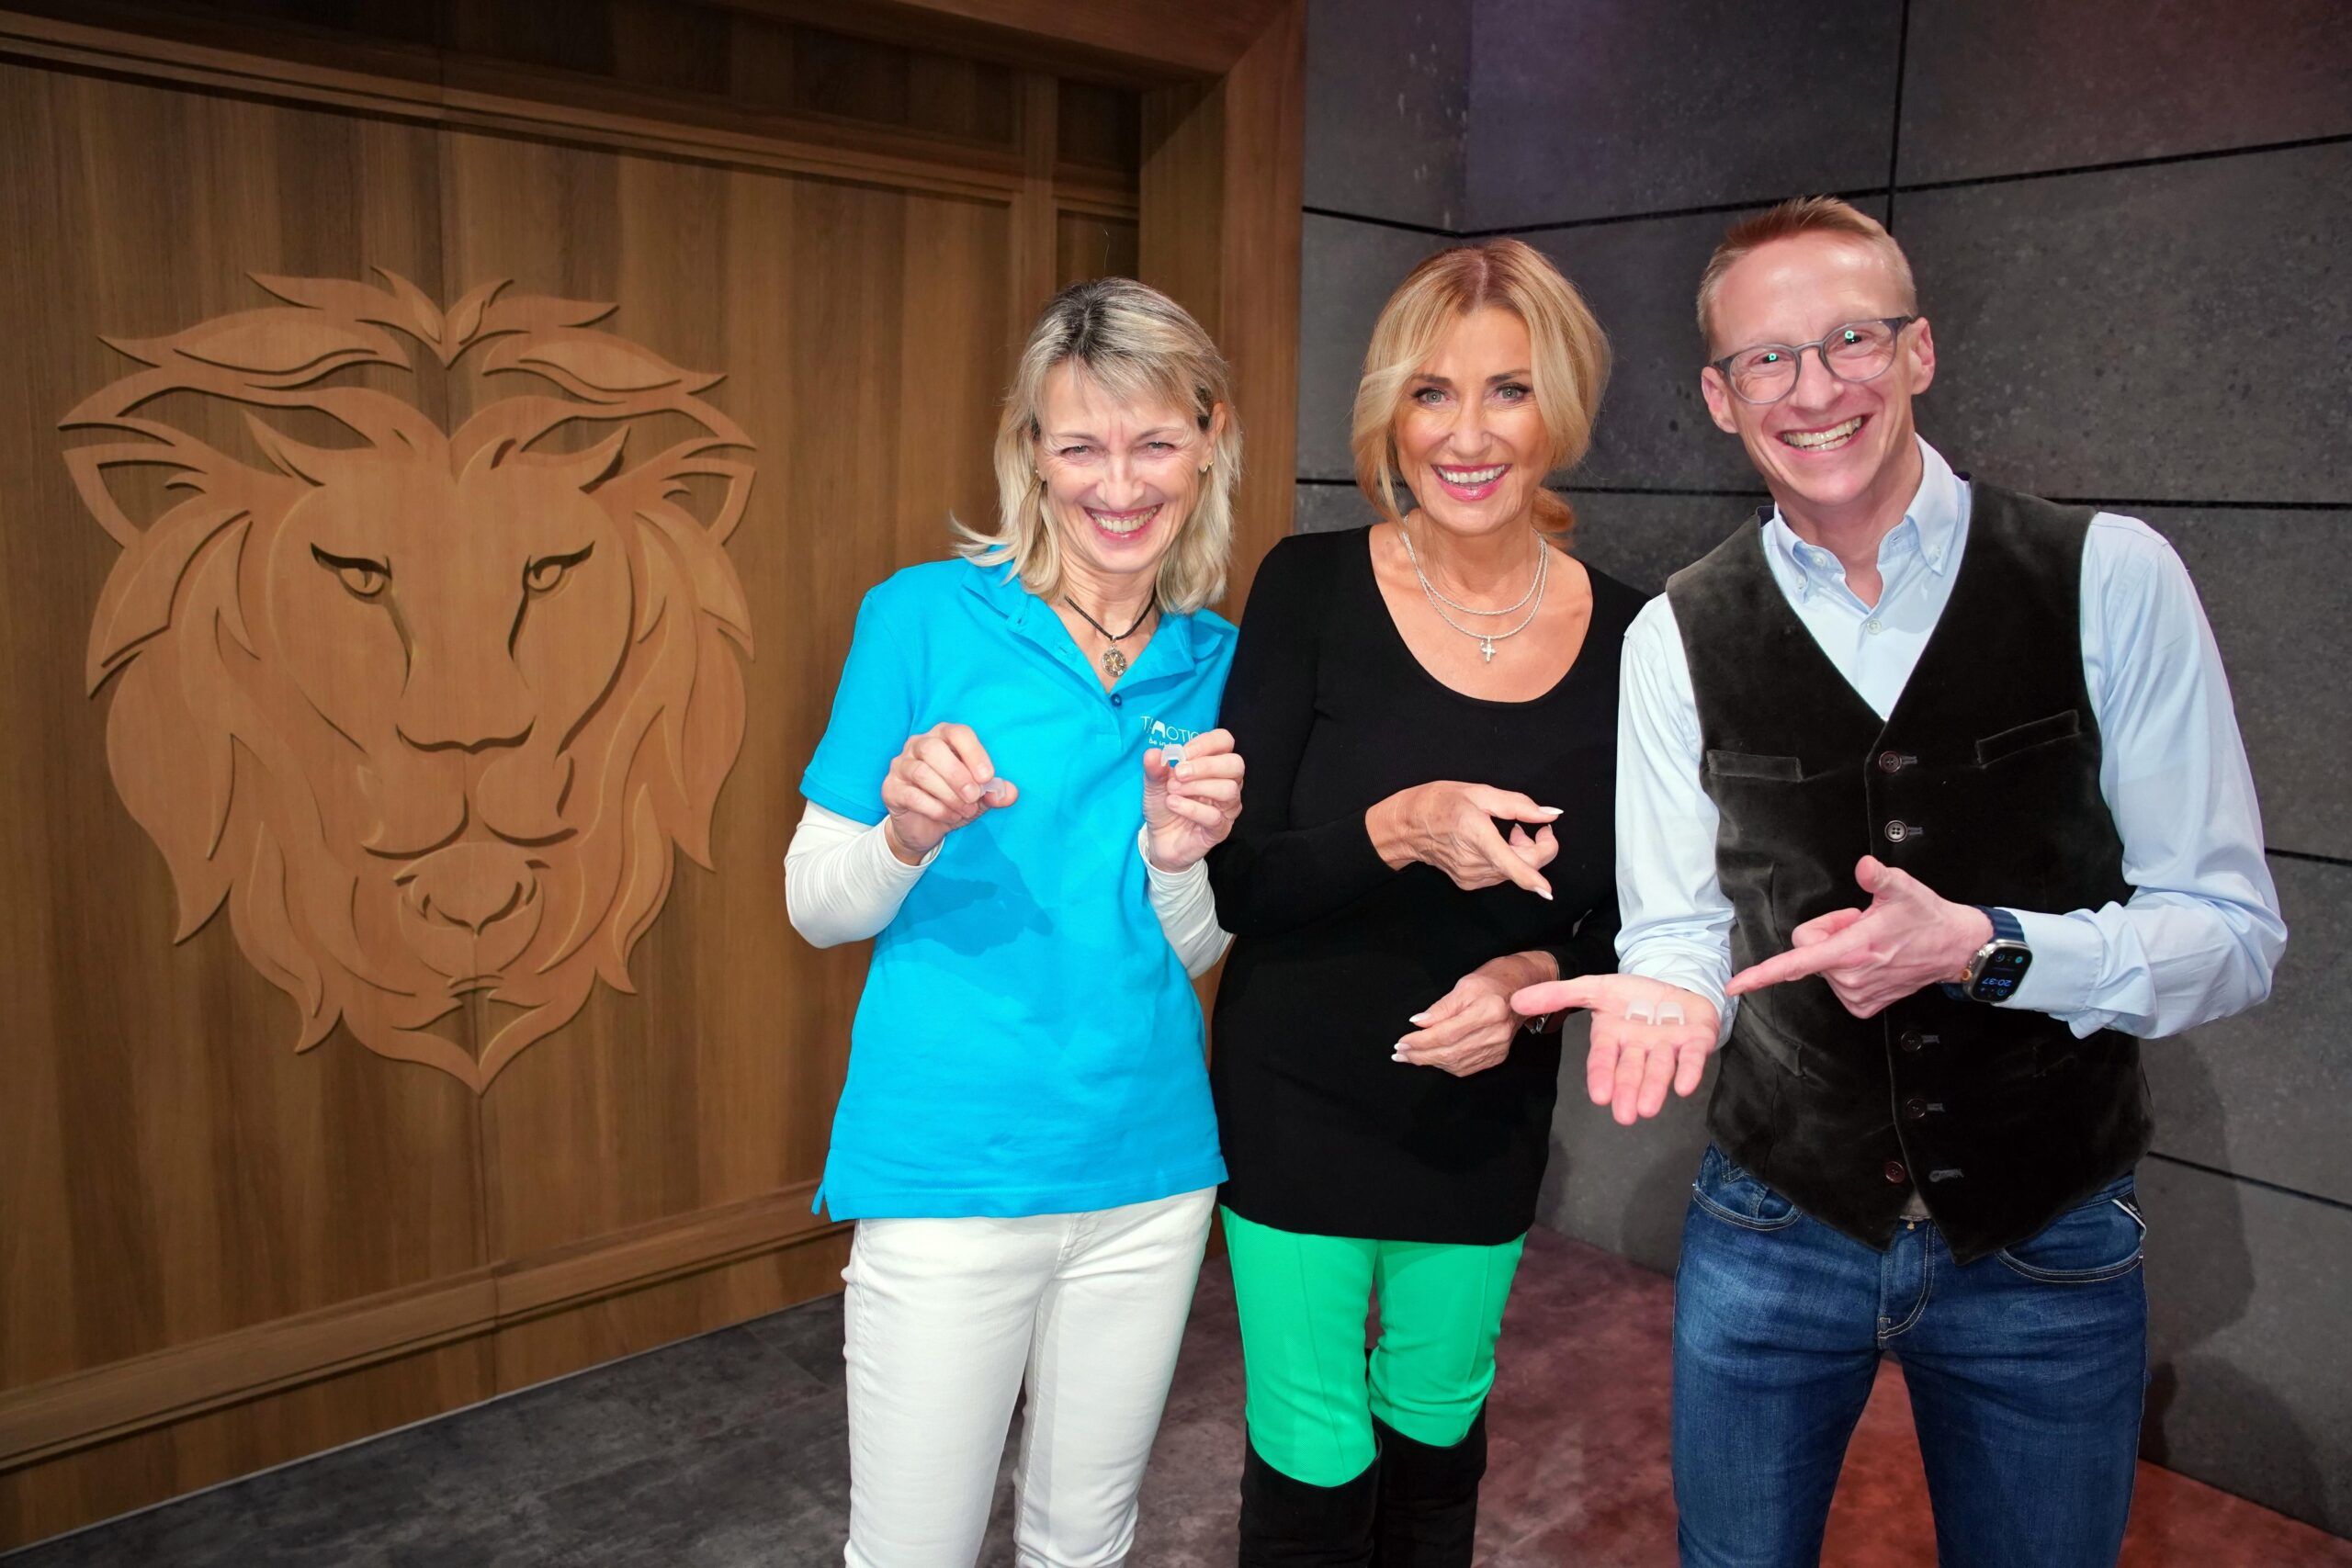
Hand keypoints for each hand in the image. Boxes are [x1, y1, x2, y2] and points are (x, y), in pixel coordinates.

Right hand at [879, 723, 1016, 860]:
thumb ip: (995, 793)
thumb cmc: (953, 801)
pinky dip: (935, 808)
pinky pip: (911, 794)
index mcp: (943, 738)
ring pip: (922, 772)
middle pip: (933, 749)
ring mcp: (900, 765)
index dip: (974, 753)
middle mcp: (918, 745)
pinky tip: (949, 817)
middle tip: (973, 797)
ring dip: (948, 795)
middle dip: (958, 775)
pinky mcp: (890, 788)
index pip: (958, 733)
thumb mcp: (979, 798)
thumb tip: (1010, 792)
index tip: (987, 777)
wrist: (924, 828)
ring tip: (964, 811)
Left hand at [1144, 728, 1244, 871]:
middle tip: (1179, 773)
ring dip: (1197, 787)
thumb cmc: (1165, 805)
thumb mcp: (1154, 784)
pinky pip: (1215, 816)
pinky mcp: (1221, 829)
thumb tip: (1153, 754)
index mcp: (1213, 764)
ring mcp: (1227, 807)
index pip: (1224, 741)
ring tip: (1173, 792)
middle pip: (1235, 764)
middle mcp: (1227, 782)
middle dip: (1205, 766)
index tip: (1181, 754)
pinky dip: (1191, 808)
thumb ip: (1154, 768)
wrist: (1160, 839)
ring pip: (1229, 790)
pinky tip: (1174, 805)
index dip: (1205, 743)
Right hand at [1370, 781, 1561, 899]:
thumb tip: (1550, 814)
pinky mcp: (1469, 883)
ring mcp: (1471, 876)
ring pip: (1514, 871)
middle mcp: (1474, 862)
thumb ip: (1520, 805)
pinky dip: (1508, 861)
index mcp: (1478, 835)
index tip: (1547, 889)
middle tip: (1527, 825)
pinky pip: (1502, 874)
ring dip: (1521, 853)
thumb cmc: (1440, 803)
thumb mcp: (1480, 793)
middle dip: (1538, 846)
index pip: (1510, 863)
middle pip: (1524, 866)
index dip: (1532, 879)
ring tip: (1505, 831)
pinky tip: (1495, 845)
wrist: (1408, 825)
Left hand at [1395, 953, 1551, 1076]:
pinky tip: (1432, 1059)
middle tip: (1399, 1054)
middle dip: (1420, 1055)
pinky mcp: (1498, 1056)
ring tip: (1410, 1057)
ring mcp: (1499, 1048)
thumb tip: (1417, 1023)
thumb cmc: (1493, 981)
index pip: (1446, 1034)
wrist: (1524, 988)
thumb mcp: (1464, 985)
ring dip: (1430, 1062)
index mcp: (1488, 1011)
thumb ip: (1441, 1008)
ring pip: (1457, 1064)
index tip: (1401, 1042)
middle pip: (1450, 1052)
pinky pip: (1467, 1068)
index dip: (1420, 1041)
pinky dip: (1446, 1065)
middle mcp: (1496, 1033)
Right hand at [1509, 973, 1720, 1125]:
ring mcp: (1669, 1046)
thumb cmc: (1633, 994)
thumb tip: (1515, 1000)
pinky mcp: (1697, 1040)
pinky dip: (1689, 1071)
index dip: (1602, 1077)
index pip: (1604, 1060)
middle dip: (1628, 1091)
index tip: (1600, 1098)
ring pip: (1660, 1068)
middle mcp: (1640, 1048)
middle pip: (1632, 1071)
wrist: (1677, 985)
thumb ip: (1557, 995)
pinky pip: (1692, 1057)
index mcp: (1613, 1038)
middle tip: (1625, 1115)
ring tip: (1649, 1109)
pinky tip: (1684, 1087)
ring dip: (1655, 1088)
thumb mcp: (1593, 987)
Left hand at [1724, 856, 1991, 1019]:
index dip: (1762, 974)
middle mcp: (1850, 978)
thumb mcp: (1903, 889)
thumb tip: (1864, 866)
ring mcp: (1857, 995)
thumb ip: (1879, 876)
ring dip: (1840, 951)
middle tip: (1859, 922)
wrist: (1954, 947)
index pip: (1796, 962)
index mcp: (1852, 950)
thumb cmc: (1927, 918)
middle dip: (1827, 932)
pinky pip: (1837, 982)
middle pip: (1808, 950)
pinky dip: (1849, 969)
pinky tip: (1874, 959)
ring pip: (1822, 966)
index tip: (1735, 985)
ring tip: (1872, 941)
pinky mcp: (1864, 1005)